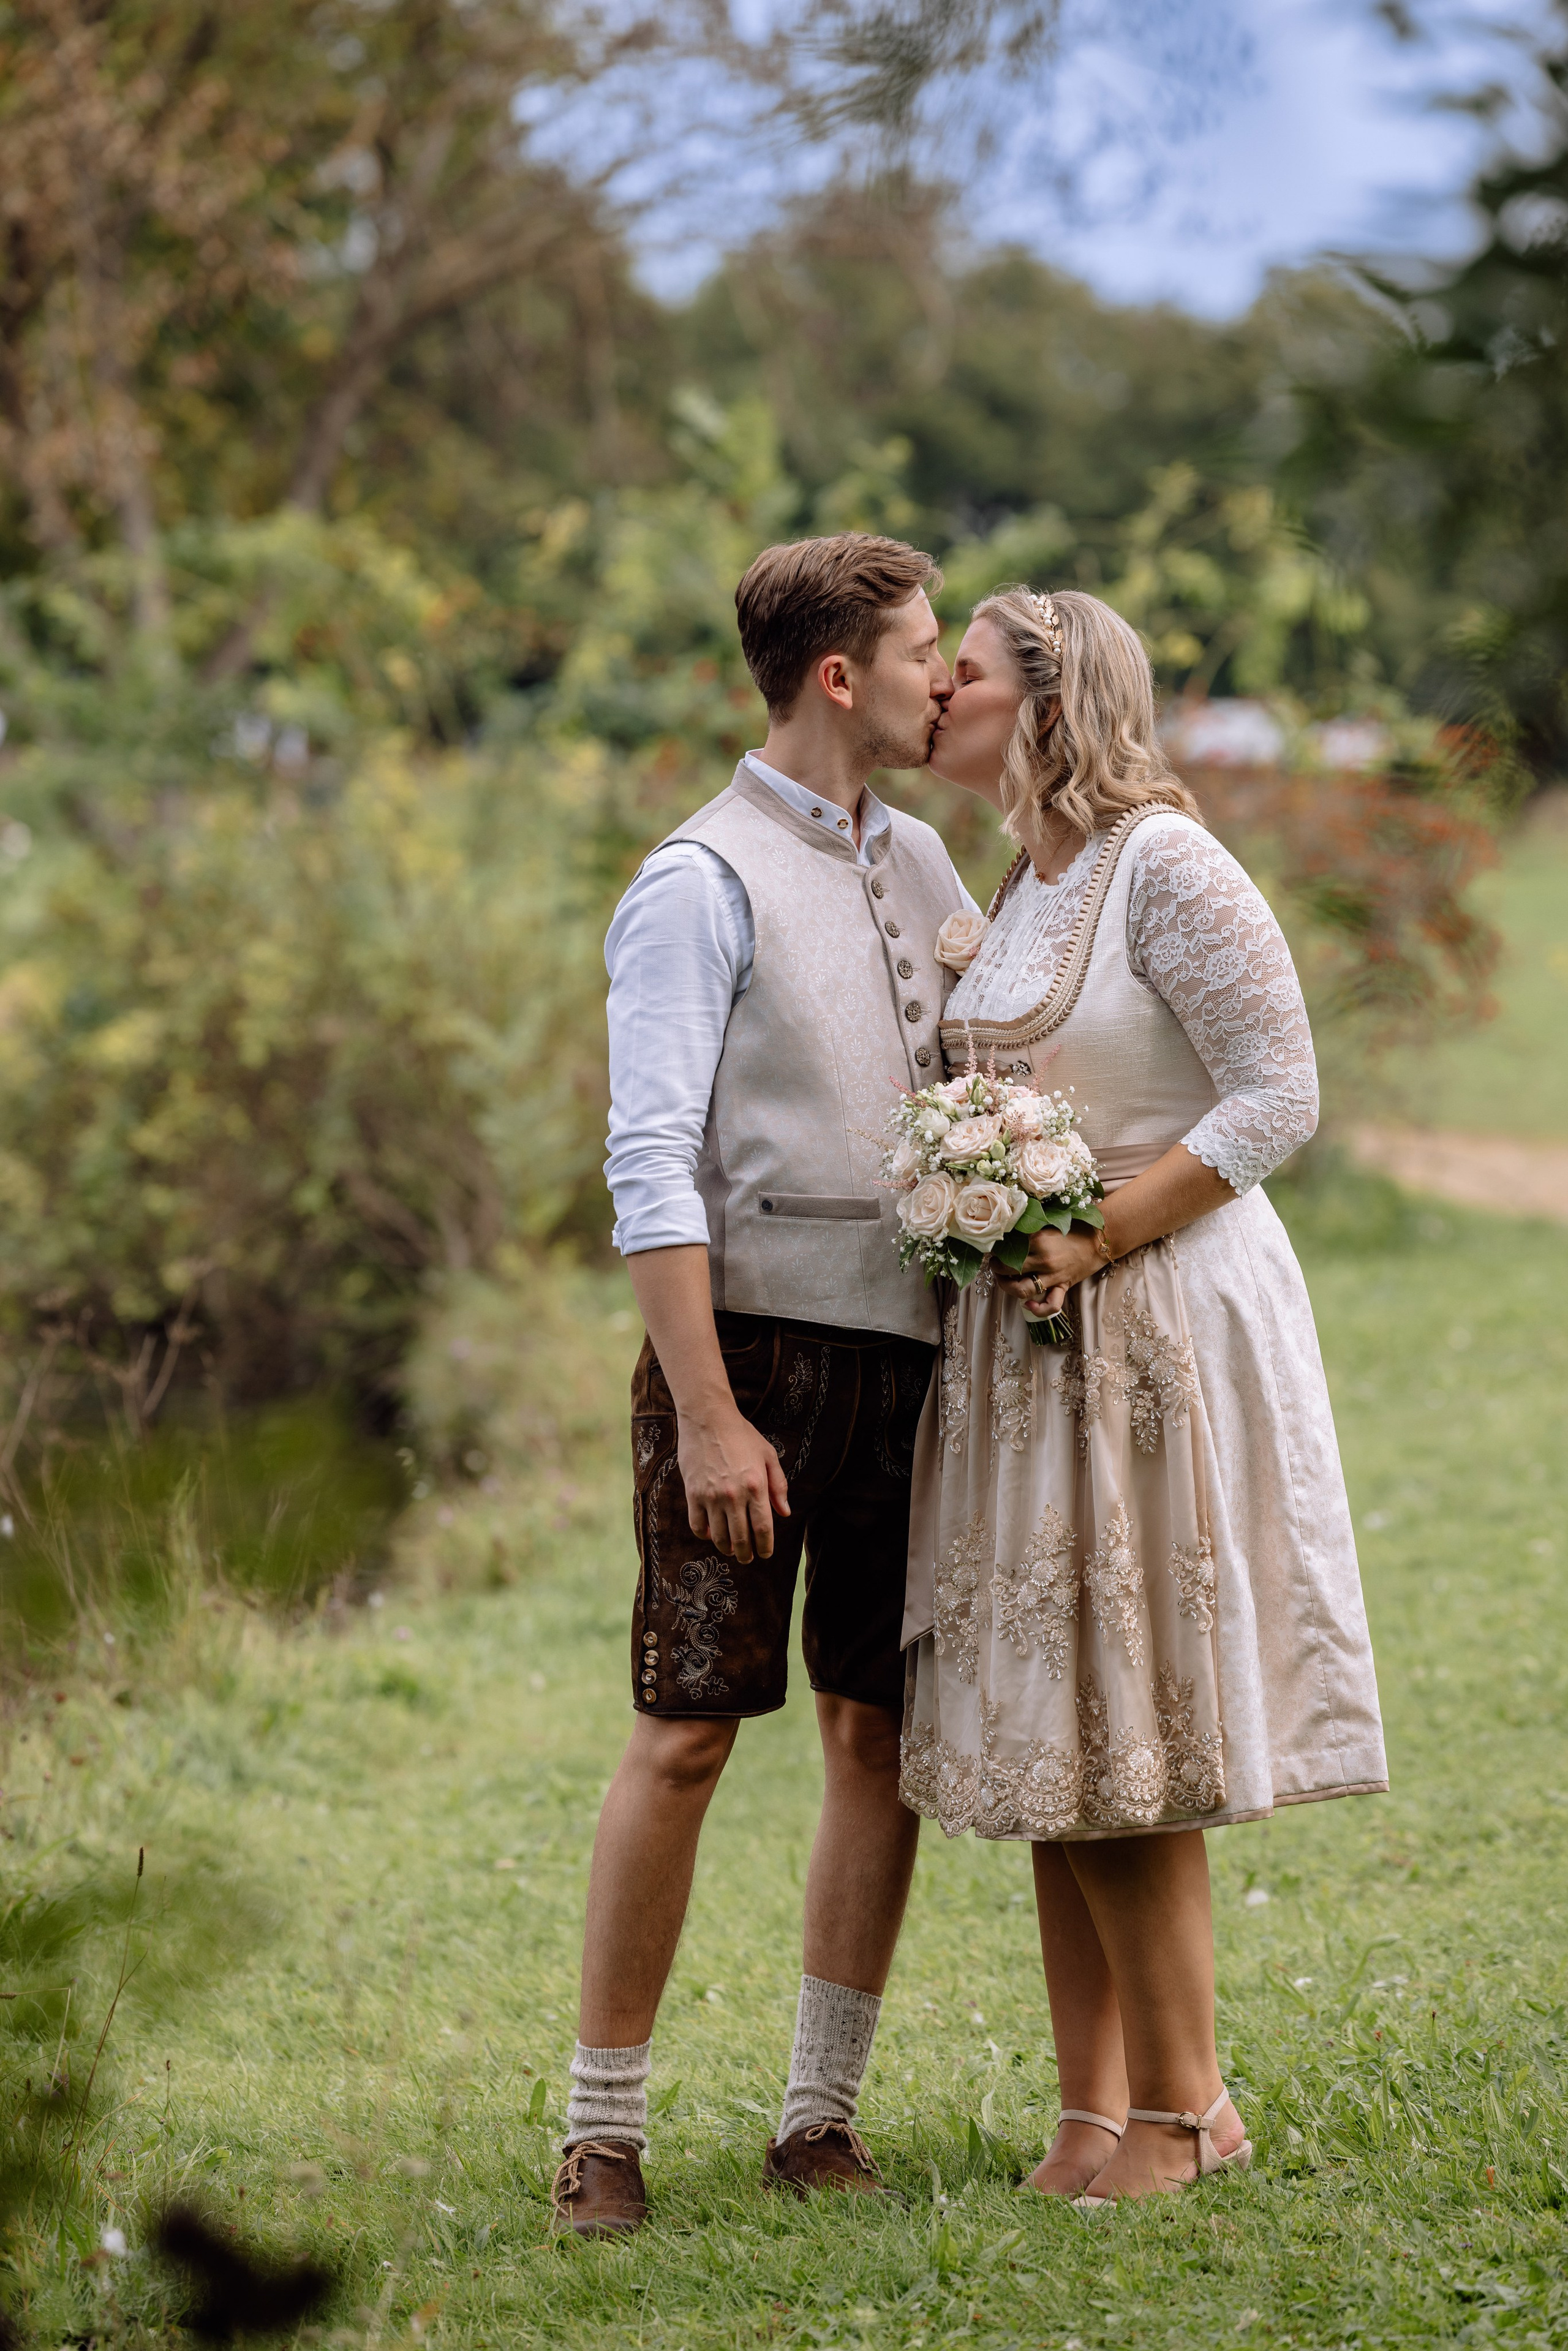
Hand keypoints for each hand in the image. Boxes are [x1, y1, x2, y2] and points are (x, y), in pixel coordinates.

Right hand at [679, 1404, 789, 1564]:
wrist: (708, 1418)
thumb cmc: (742, 1435)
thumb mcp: (768, 1455)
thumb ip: (778, 1486)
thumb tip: (784, 1513)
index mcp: (756, 1486)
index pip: (763, 1529)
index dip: (765, 1547)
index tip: (765, 1554)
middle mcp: (734, 1495)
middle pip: (741, 1538)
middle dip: (746, 1554)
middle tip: (748, 1558)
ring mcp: (711, 1496)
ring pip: (719, 1536)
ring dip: (726, 1548)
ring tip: (731, 1550)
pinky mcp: (693, 1494)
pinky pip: (698, 1525)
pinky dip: (705, 1535)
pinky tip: (711, 1535)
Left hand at [995, 1225, 1101, 1312]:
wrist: (1099, 1240)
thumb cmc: (1073, 1229)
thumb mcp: (1047, 1224)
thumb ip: (1028, 1230)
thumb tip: (1006, 1235)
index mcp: (1039, 1239)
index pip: (1009, 1247)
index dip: (998, 1248)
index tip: (995, 1247)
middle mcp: (1044, 1259)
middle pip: (1008, 1268)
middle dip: (996, 1267)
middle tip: (994, 1263)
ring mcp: (1053, 1276)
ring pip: (1022, 1289)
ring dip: (1007, 1287)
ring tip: (1003, 1280)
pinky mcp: (1063, 1286)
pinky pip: (1050, 1304)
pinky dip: (1037, 1309)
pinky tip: (1027, 1304)